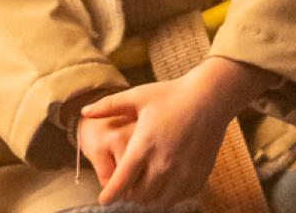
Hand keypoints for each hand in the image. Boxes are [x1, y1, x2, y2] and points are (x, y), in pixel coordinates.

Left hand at [79, 57, 274, 206]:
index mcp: (144, 146)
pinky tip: (165, 183)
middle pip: (140, 195)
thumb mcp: (138, 96)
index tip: (103, 199)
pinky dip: (169, 195)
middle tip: (125, 187)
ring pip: (160, 200)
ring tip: (144, 186)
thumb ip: (109, 106)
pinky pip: (180, 196)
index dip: (110, 194)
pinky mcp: (199, 175)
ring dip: (149, 197)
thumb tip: (84, 111)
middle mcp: (163, 164)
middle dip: (129, 194)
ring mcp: (183, 172)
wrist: (210, 98)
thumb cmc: (171, 95)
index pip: (122, 181)